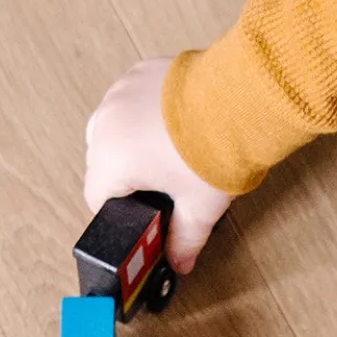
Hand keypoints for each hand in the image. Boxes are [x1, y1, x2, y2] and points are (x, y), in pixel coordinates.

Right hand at [83, 57, 231, 274]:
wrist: (239, 102)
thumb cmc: (216, 153)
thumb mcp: (200, 207)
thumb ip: (184, 239)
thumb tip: (179, 263)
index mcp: (111, 161)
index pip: (96, 197)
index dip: (118, 213)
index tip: (140, 215)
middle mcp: (106, 124)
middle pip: (102, 162)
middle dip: (126, 177)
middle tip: (163, 185)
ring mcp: (119, 93)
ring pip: (112, 128)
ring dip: (130, 142)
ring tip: (169, 153)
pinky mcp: (137, 73)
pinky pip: (129, 100)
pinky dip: (142, 113)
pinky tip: (172, 123)